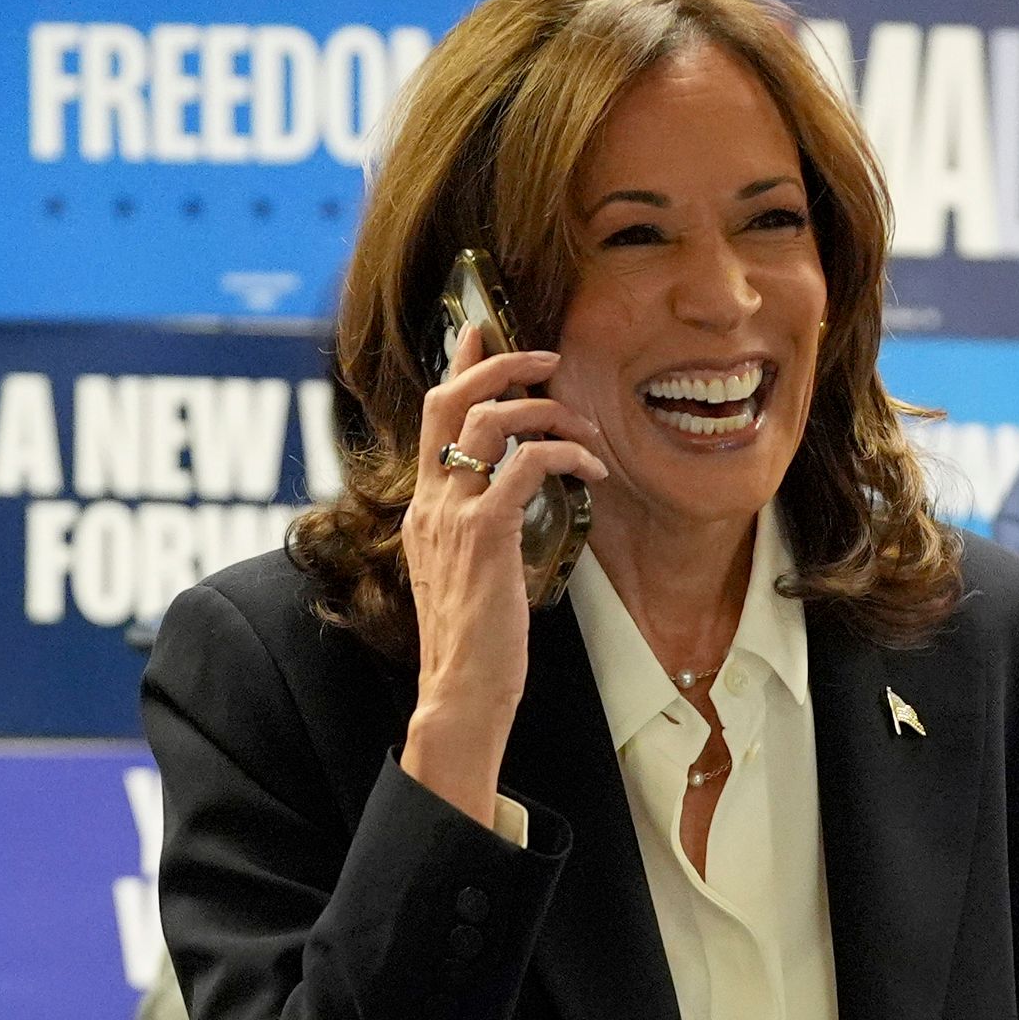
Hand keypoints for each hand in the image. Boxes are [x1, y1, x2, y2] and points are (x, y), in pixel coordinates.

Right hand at [400, 325, 612, 790]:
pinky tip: (593, 469)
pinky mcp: (485, 532)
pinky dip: (565, 453)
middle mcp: (431, 501)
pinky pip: (526, 463)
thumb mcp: (469, 573)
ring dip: (546, 410)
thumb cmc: (476, 642)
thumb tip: (508, 502)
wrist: (461, 690)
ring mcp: (453, 514)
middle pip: (449, 400)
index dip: (457, 366)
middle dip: (499, 363)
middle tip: (546, 355)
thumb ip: (479, 529)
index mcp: (425, 507)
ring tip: (586, 428)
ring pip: (491, 421)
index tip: (480, 329)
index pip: (432, 416)